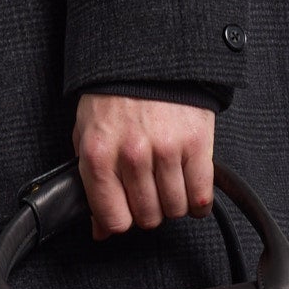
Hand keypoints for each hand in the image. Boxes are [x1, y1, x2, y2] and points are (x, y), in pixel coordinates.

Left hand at [73, 93, 214, 239]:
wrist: (147, 58)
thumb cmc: (114, 96)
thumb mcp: (87, 135)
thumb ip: (91, 184)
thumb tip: (101, 229)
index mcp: (99, 155)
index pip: (114, 218)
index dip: (121, 221)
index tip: (127, 212)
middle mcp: (131, 155)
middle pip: (147, 216)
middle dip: (148, 211)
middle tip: (149, 193)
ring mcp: (166, 149)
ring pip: (175, 209)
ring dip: (173, 205)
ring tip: (169, 187)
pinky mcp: (196, 143)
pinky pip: (201, 194)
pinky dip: (199, 202)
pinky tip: (193, 195)